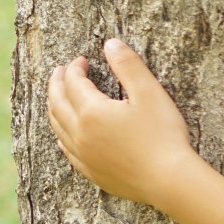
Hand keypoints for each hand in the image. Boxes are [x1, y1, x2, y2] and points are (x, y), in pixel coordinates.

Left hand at [47, 38, 196, 206]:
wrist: (169, 180)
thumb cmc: (163, 135)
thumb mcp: (150, 93)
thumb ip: (128, 66)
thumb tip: (111, 44)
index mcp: (91, 111)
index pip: (73, 82)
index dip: (75, 68)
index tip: (82, 60)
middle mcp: (79, 134)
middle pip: (57, 103)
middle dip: (57, 84)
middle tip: (60, 72)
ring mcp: (83, 156)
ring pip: (57, 127)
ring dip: (54, 108)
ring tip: (58, 97)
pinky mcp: (91, 172)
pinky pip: (66, 150)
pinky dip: (62, 135)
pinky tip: (65, 134)